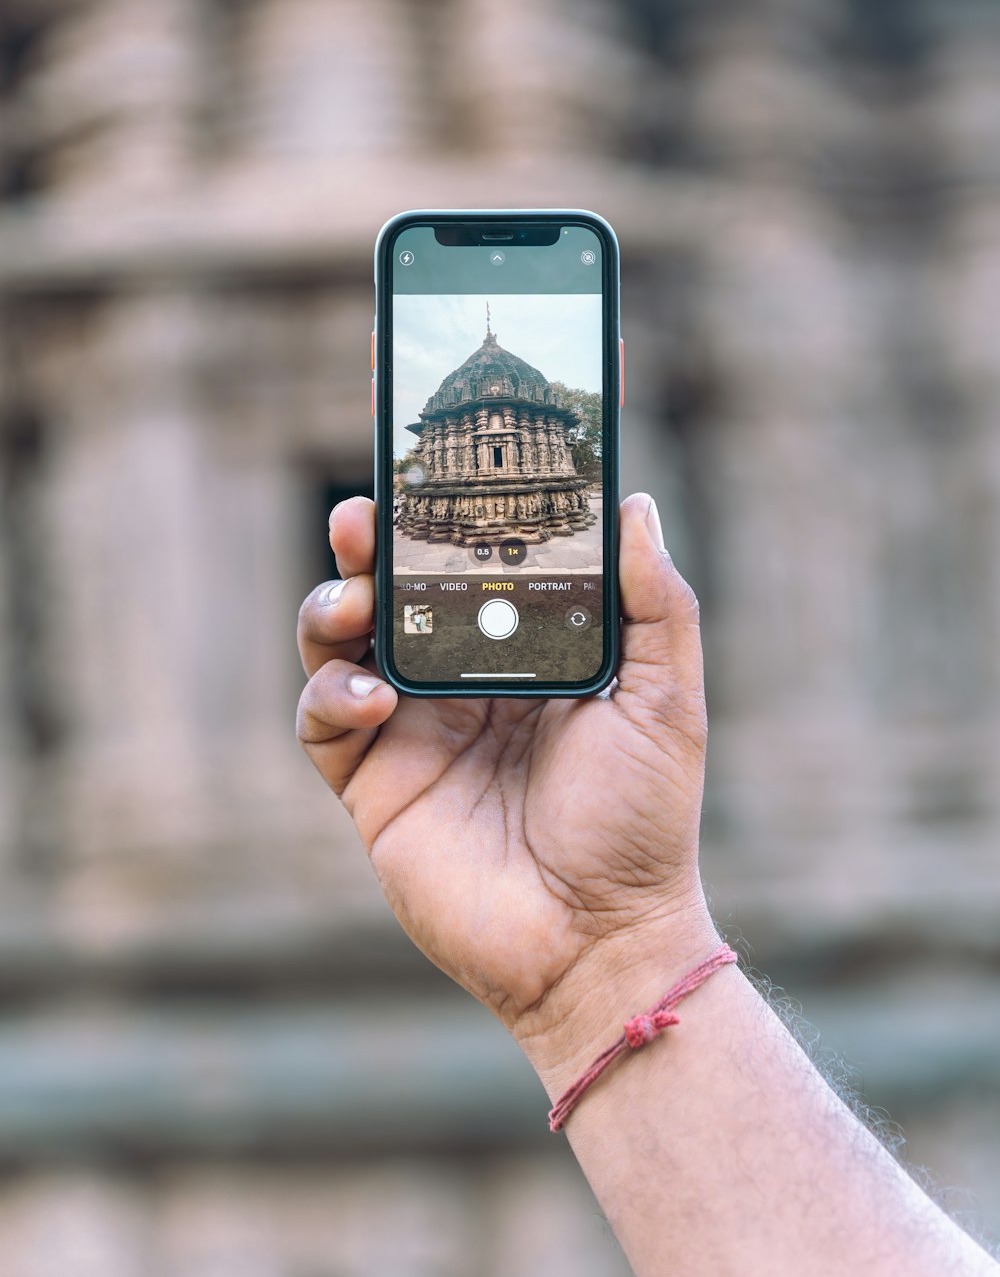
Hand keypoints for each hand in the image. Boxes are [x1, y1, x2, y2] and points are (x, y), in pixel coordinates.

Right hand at [296, 493, 719, 1061]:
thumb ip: (654, 602)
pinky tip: (373, 695)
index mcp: (522, 654)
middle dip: (366, 547)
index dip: (438, 520)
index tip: (426, 468)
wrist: (599, 942)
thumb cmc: (642, 822)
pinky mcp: (373, 786)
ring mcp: (412, 732)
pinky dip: (331, 693)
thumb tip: (634, 502)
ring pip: (339, 644)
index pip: (467, 567)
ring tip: (354, 599)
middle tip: (359, 516)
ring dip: (331, 607)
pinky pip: (323, 721)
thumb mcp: (665, 700)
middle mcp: (459, 684)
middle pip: (390, 592)